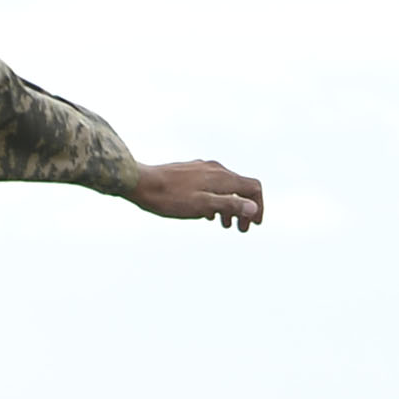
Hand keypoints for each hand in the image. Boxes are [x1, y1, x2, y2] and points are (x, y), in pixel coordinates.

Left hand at [128, 159, 263, 230]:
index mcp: (222, 177)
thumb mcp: (202, 206)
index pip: (253, 187)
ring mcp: (202, 169)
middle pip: (240, 187)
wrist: (140, 182)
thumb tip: (253, 209)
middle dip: (244, 209)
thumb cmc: (170, 198)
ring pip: (225, 187)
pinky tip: (206, 214)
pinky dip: (215, 200)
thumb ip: (229, 205)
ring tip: (224, 225)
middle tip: (241, 229)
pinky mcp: (190, 172)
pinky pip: (211, 185)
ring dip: (229, 206)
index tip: (254, 224)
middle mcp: (215, 169)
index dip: (258, 206)